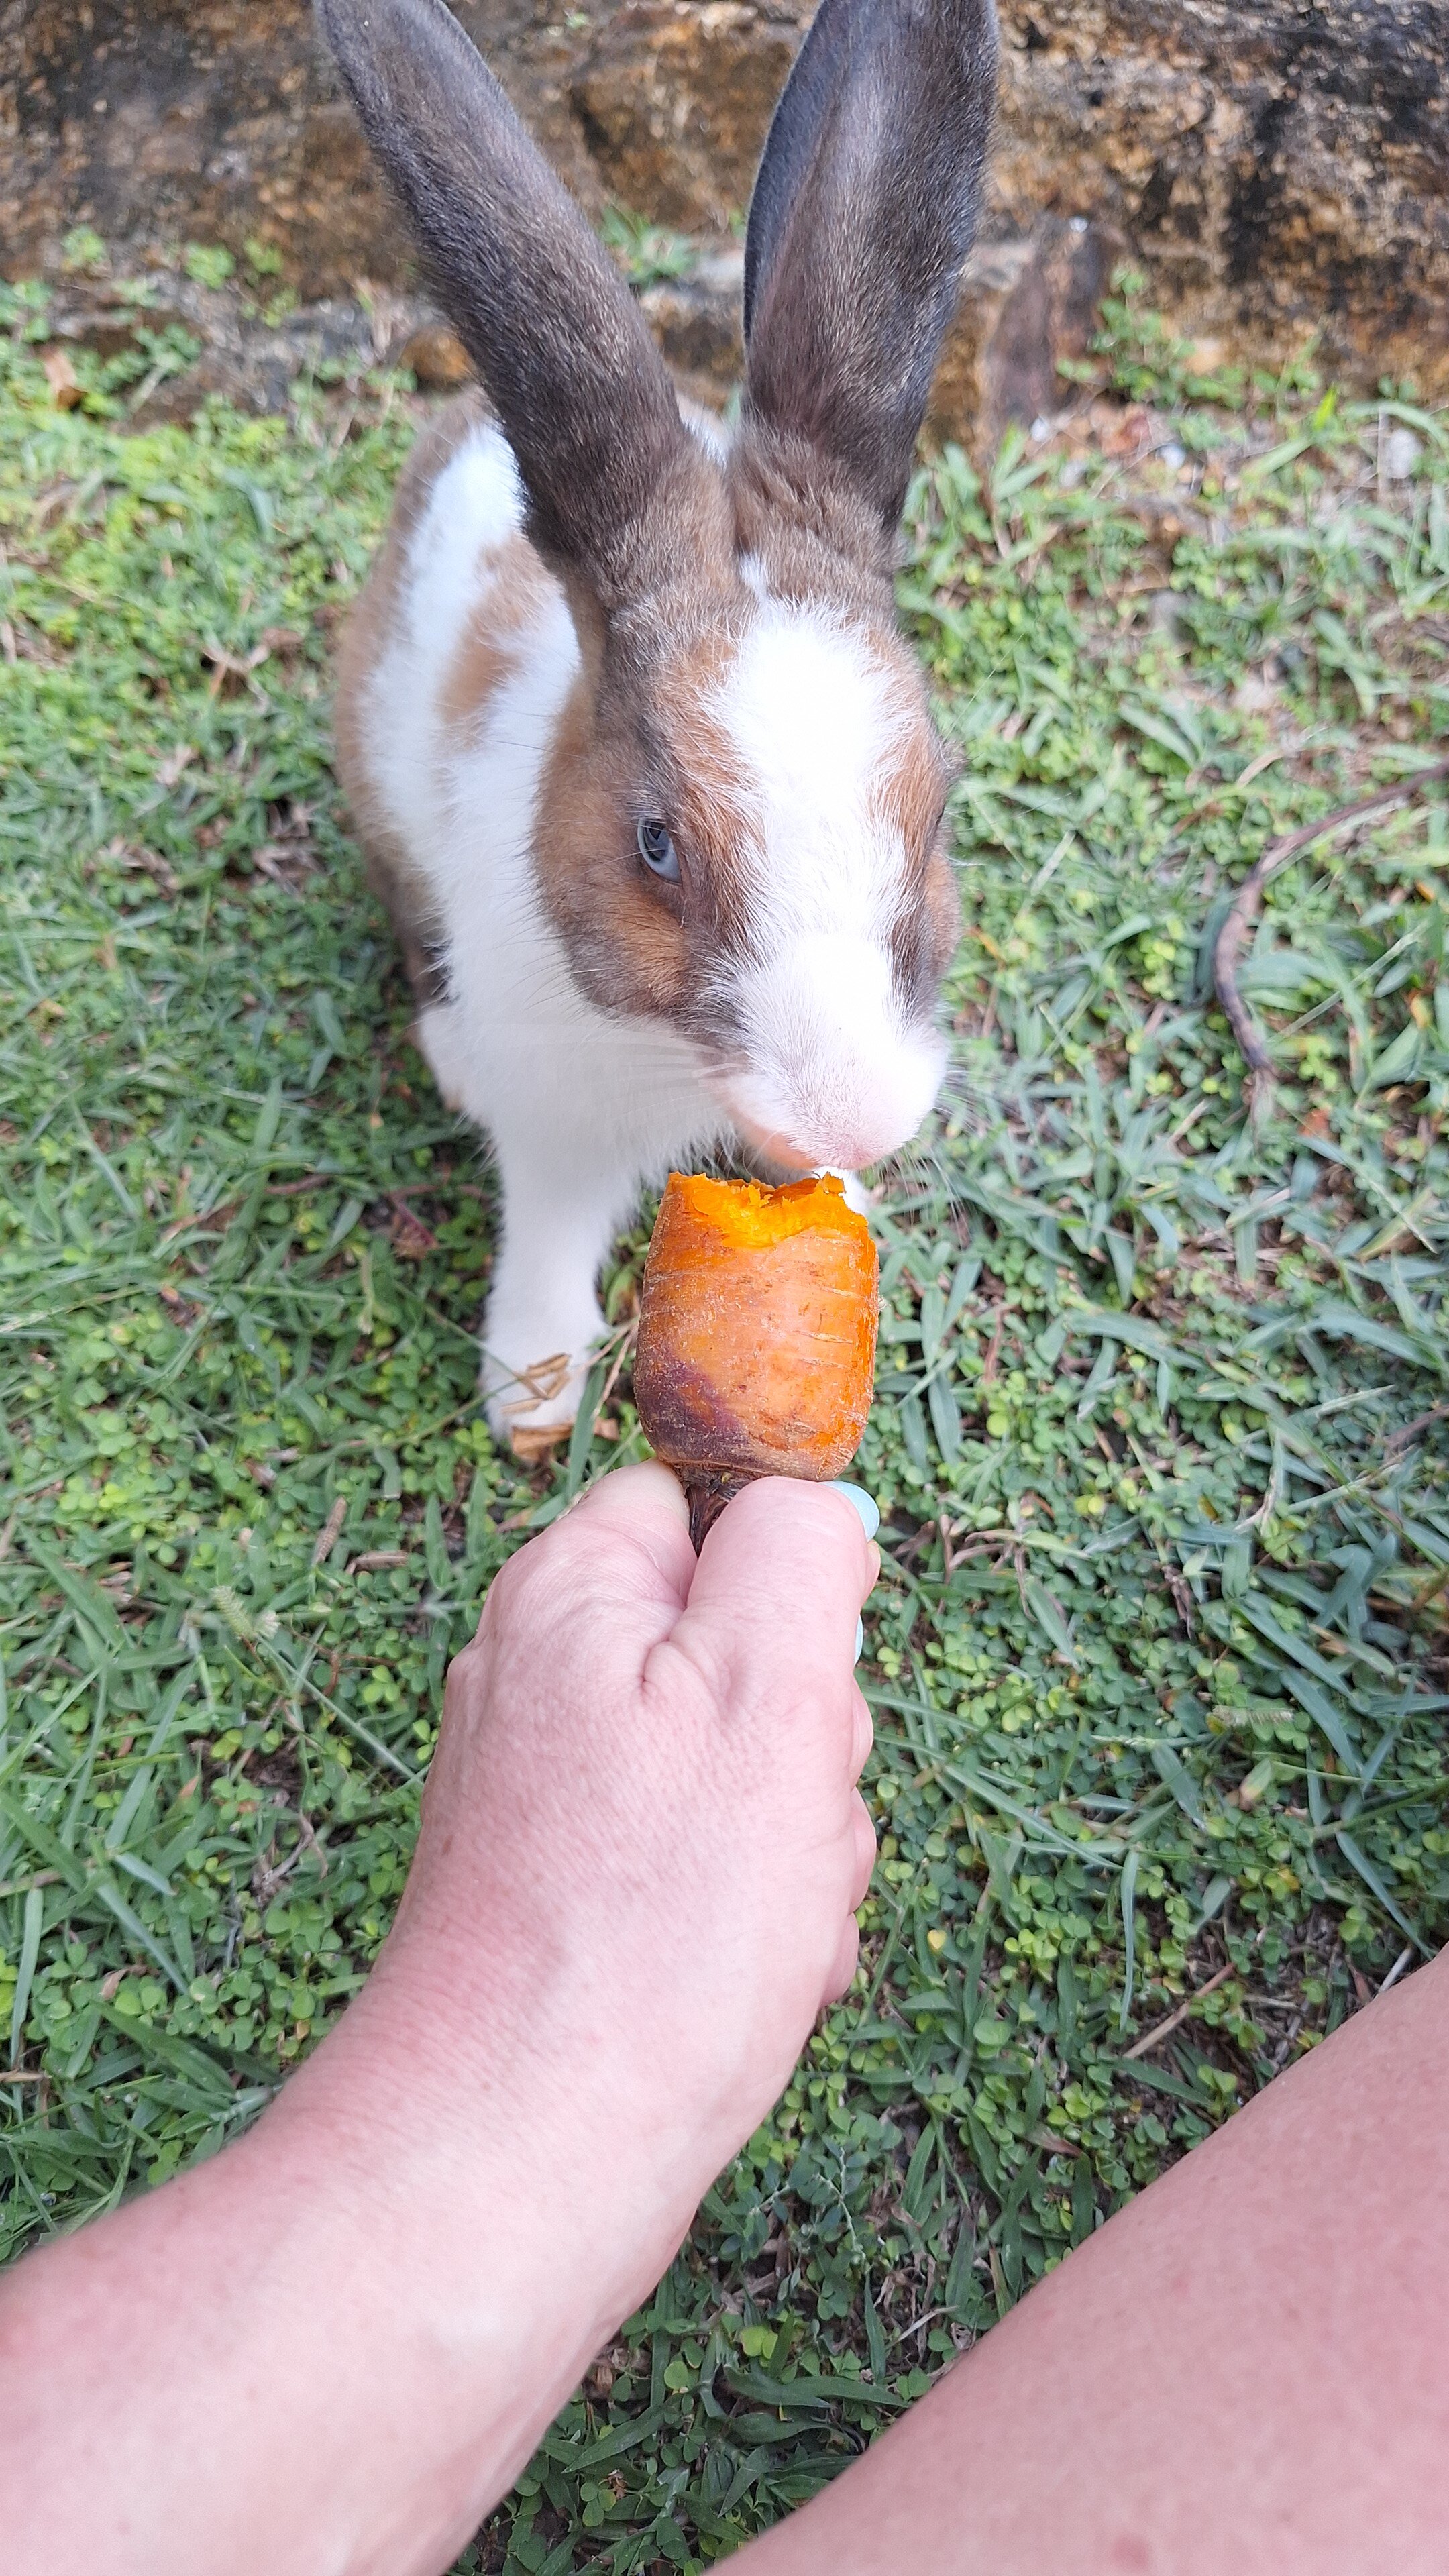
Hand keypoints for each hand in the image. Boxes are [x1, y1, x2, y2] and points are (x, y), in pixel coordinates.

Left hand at [350, 1463, 878, 2268]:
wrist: (521, 2161)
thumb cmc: (652, 1929)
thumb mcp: (769, 1690)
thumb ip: (796, 1558)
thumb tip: (810, 1507)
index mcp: (570, 1595)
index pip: (702, 1505)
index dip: (785, 1581)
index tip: (807, 1677)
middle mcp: (540, 1681)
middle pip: (738, 1650)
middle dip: (807, 1740)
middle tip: (791, 1822)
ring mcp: (548, 1797)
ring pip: (738, 1775)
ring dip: (796, 1848)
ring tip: (769, 1927)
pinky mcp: (564, 1899)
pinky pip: (700, 1872)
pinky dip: (749, 1924)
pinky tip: (752, 1986)